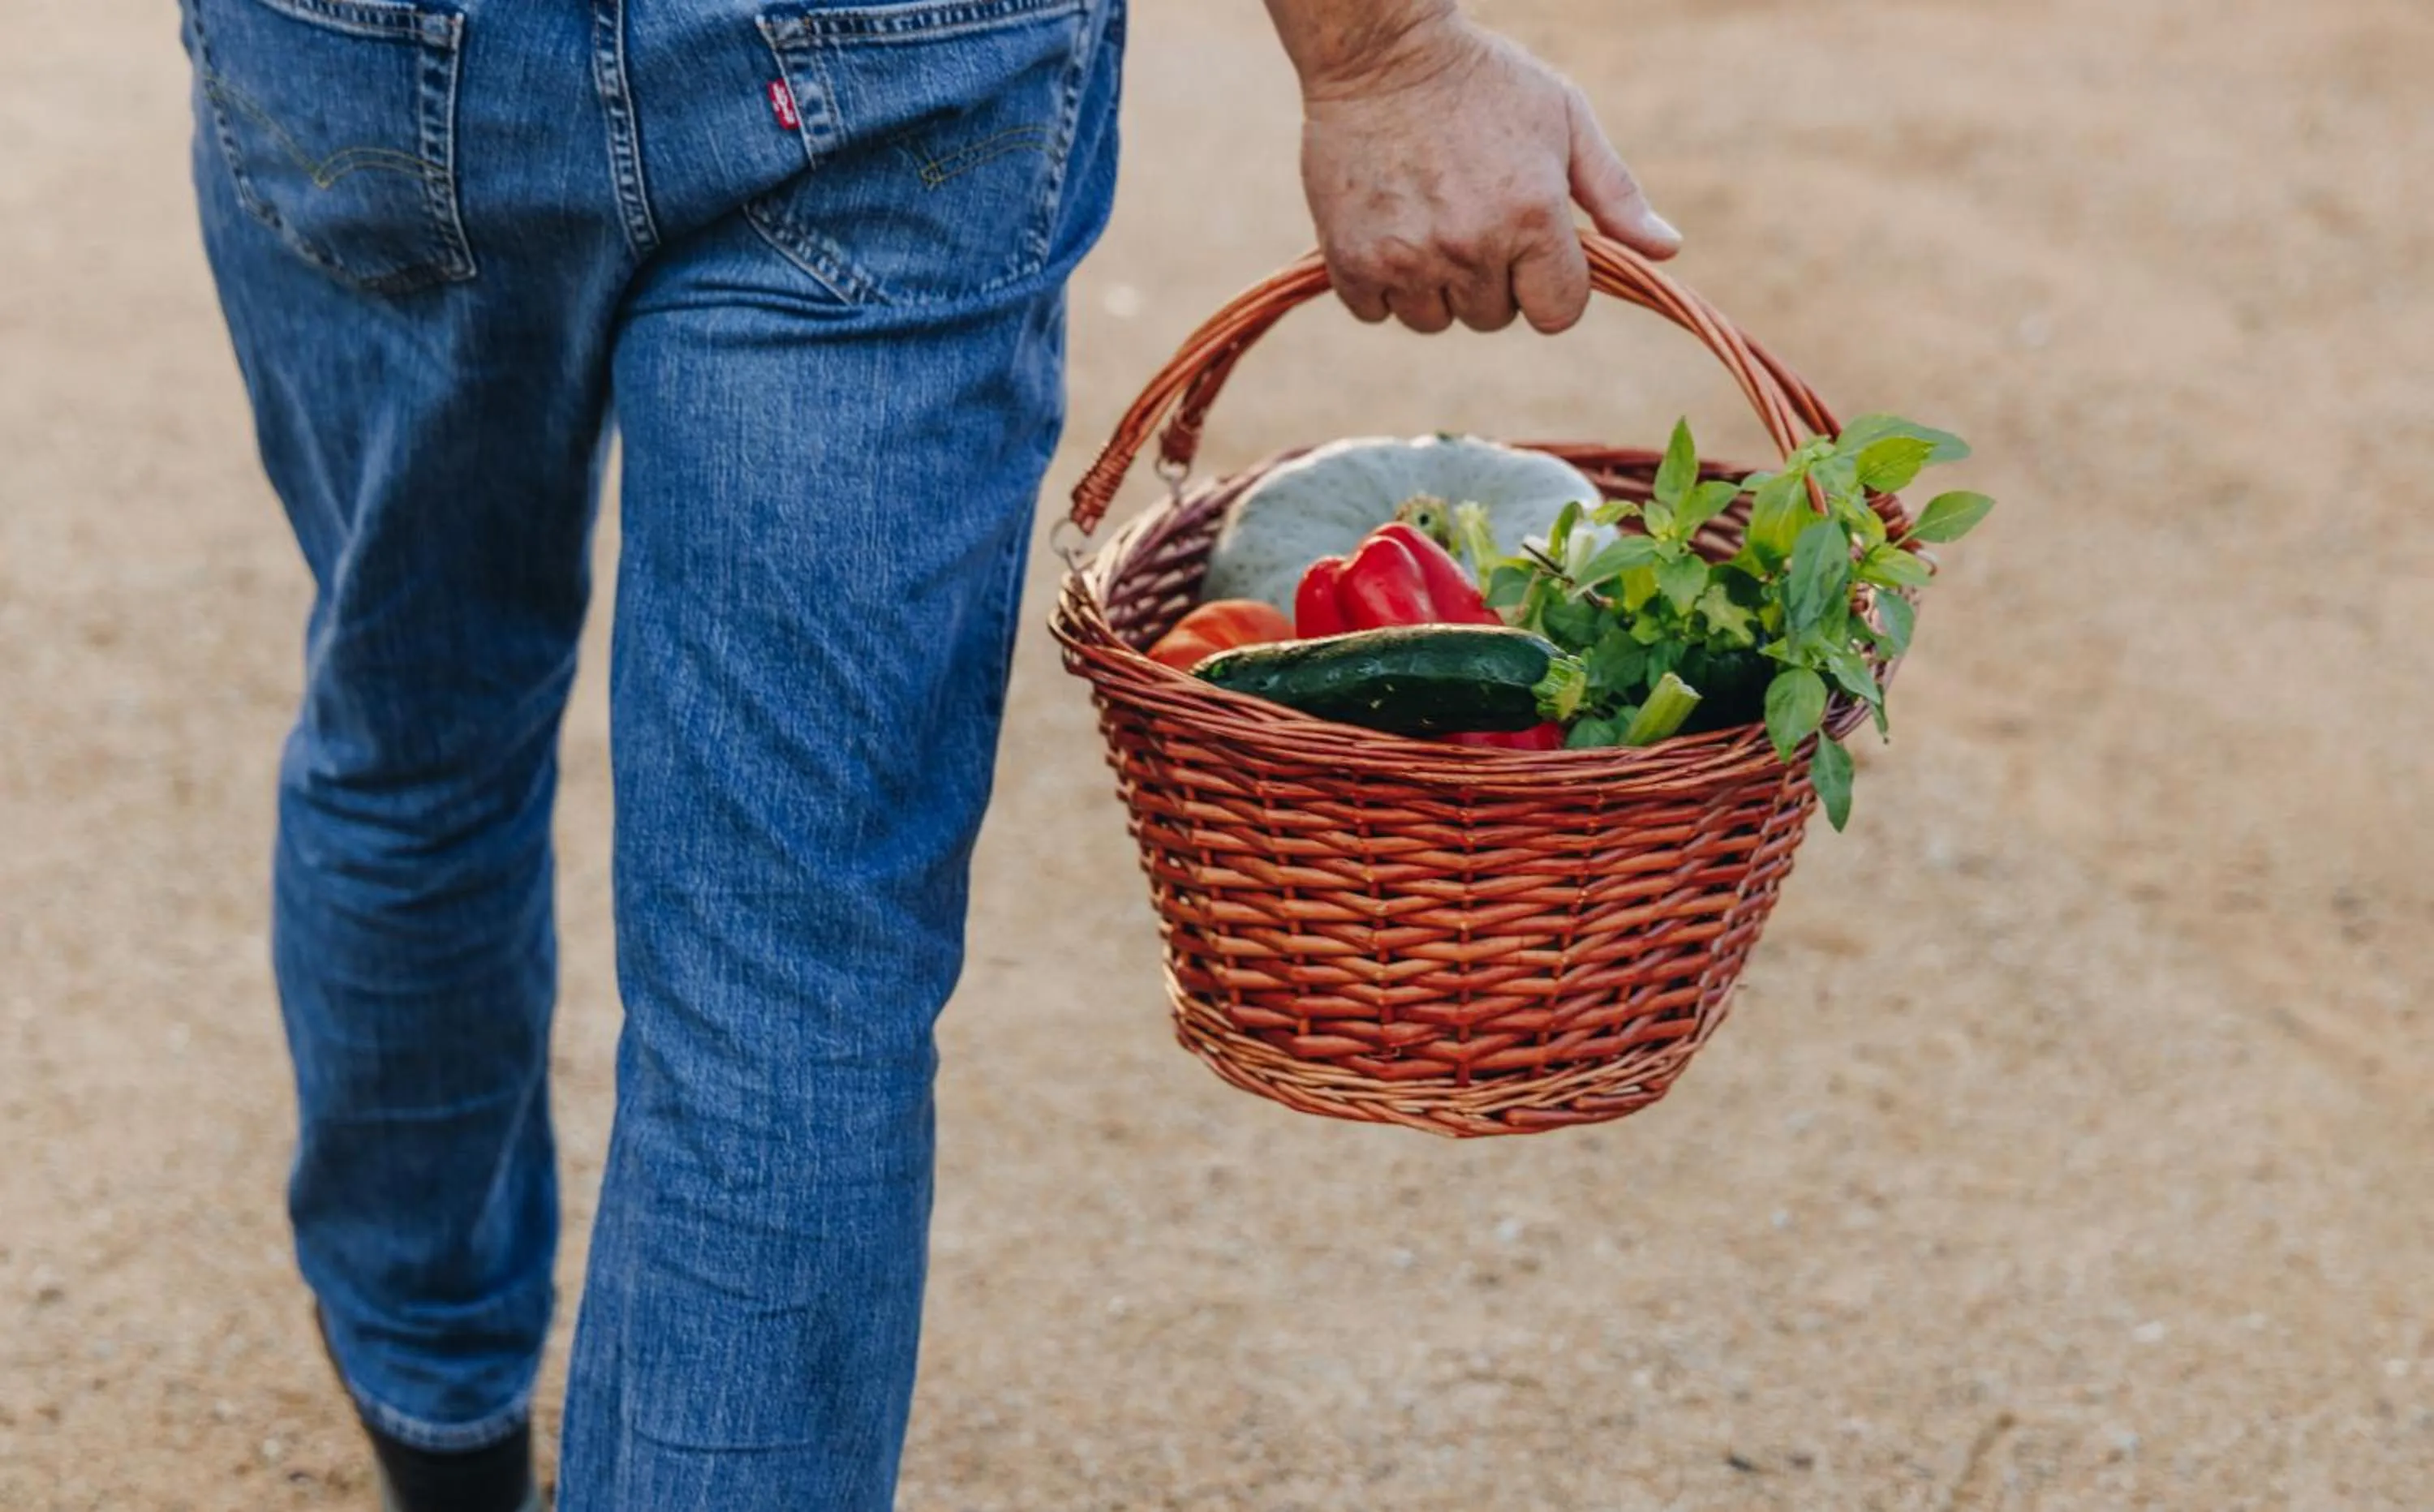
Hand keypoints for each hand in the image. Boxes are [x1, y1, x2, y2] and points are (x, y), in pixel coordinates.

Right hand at [1289, 11, 1678, 334]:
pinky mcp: (1351, 260)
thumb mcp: (1566, 121)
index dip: (1550, 285)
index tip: (1532, 250)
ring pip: (1434, 320)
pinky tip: (1390, 228)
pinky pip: (1377, 311)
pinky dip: (1382, 283)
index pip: (1558, 313)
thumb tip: (1666, 250)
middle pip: (1494, 317)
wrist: (1381, 53)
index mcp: (1533, 218)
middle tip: (1473, 216)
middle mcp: (1472, 247)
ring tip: (1429, 221)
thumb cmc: (1484, 82)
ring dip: (1435, 286)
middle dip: (1491, 280)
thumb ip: (1615, 194)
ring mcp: (1408, 258)